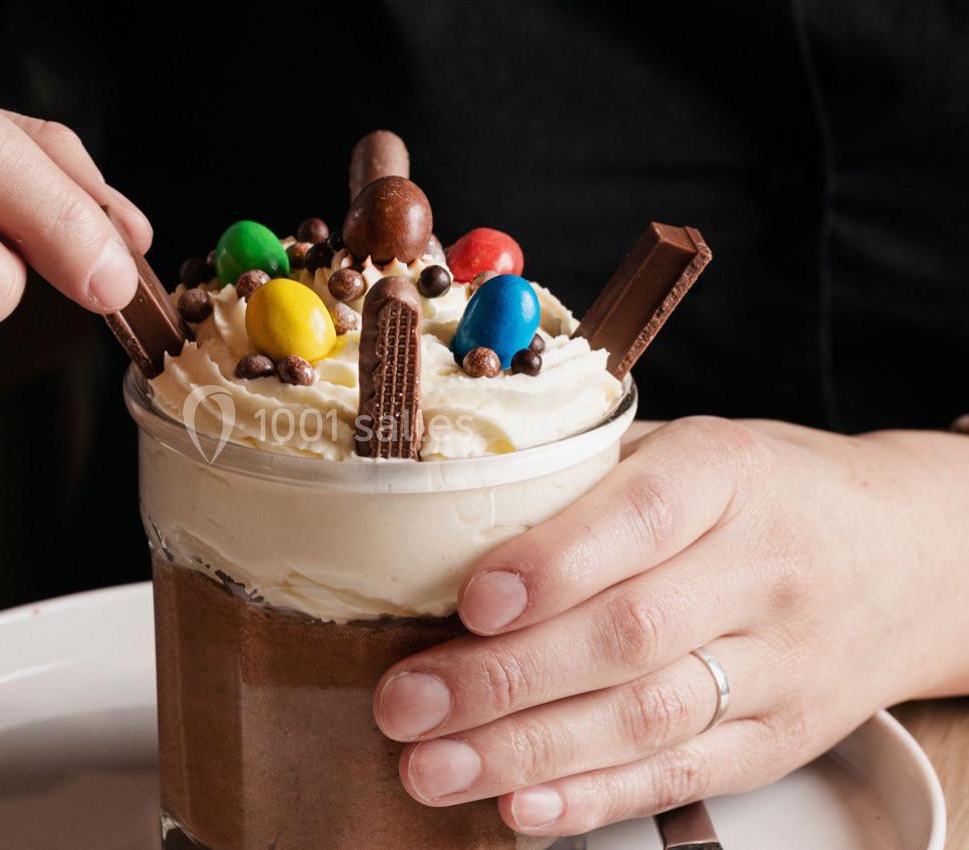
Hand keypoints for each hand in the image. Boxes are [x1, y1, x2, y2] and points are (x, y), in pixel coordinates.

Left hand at [374, 416, 968, 835]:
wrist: (908, 557)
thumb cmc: (764, 491)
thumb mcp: (690, 448)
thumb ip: (589, 479)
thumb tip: (446, 523)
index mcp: (730, 473)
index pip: (643, 517)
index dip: (554, 563)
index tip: (471, 601)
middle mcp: (763, 569)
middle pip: (629, 634)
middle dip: (504, 678)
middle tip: (405, 703)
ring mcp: (779, 663)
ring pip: (646, 717)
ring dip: (526, 751)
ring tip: (430, 767)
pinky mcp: (779, 738)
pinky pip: (683, 774)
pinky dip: (595, 797)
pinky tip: (520, 806)